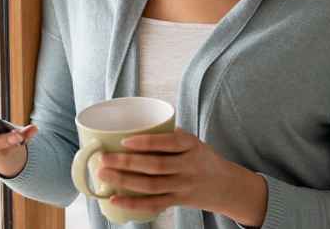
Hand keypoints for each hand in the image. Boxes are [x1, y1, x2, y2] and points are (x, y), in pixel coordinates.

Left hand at [96, 127, 266, 225]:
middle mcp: (189, 166)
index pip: (168, 143)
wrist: (226, 185)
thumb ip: (167, 135)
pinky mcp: (179, 200)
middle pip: (155, 166)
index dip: (145, 143)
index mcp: (192, 145)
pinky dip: (133, 203)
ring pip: (152, 186)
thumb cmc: (200, 157)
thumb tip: (130, 125)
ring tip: (103, 175)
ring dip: (124, 181)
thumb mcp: (191, 141)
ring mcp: (184, 185)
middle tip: (103, 158)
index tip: (123, 141)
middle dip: (126, 163)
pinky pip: (154, 204)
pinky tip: (115, 199)